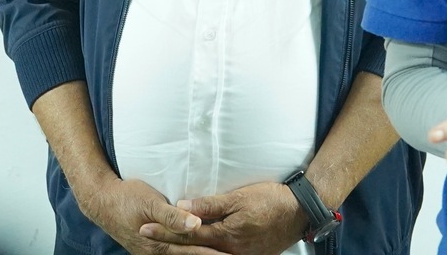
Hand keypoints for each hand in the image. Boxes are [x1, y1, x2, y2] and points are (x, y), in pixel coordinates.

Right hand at [77, 177, 204, 254]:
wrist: (101, 201)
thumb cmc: (127, 197)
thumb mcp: (150, 202)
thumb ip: (172, 216)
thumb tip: (196, 224)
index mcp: (159, 243)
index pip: (192, 251)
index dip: (212, 254)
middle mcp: (156, 252)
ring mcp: (150, 252)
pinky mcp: (147, 248)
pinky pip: (171, 253)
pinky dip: (184, 252)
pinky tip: (193, 250)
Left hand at [147, 181, 308, 253]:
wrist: (300, 213)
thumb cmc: (272, 200)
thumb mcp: (240, 197)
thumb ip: (210, 205)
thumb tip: (182, 207)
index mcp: (226, 236)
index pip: (187, 233)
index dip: (165, 231)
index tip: (146, 228)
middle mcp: (230, 251)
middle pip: (192, 249)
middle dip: (168, 244)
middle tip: (145, 238)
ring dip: (183, 251)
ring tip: (164, 248)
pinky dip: (203, 254)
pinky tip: (196, 251)